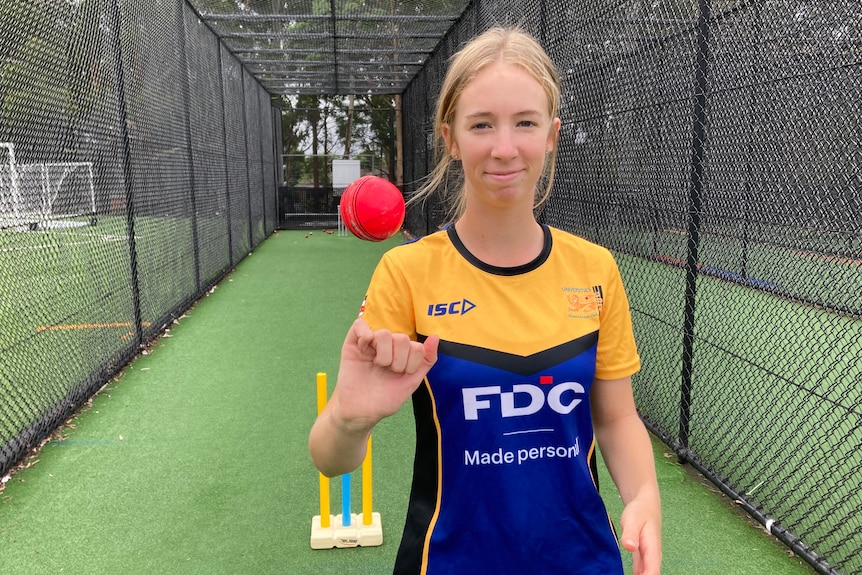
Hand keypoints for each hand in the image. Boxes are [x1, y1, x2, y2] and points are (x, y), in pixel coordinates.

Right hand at [330, 318, 438, 432]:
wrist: (361, 413)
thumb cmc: (384, 399)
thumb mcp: (412, 381)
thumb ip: (426, 360)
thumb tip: (435, 336)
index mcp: (402, 353)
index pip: (416, 346)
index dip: (412, 363)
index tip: (402, 375)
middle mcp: (387, 345)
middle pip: (402, 338)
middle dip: (398, 361)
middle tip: (388, 372)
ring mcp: (370, 343)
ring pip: (383, 334)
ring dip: (383, 355)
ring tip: (377, 365)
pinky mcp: (352, 343)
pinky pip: (359, 325)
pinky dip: (364, 333)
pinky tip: (365, 348)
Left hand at [620, 497, 661, 574]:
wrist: (645, 505)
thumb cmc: (639, 511)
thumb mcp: (632, 519)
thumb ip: (630, 533)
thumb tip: (629, 546)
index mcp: (652, 549)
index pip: (651, 572)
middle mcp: (653, 556)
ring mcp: (649, 557)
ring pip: (647, 574)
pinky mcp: (643, 557)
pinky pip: (642, 571)